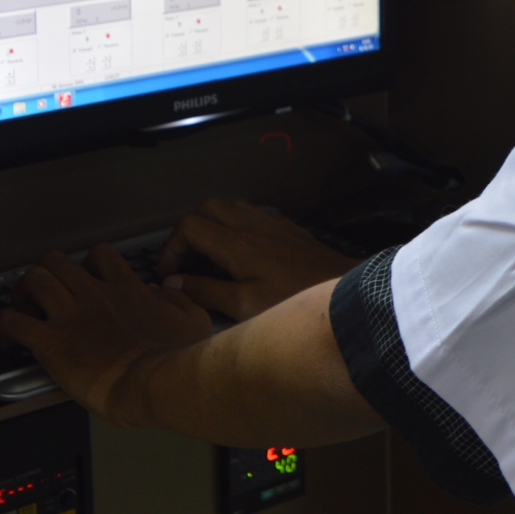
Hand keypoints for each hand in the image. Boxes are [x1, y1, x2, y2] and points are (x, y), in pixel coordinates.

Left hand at [0, 246, 212, 424]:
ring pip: (33, 280)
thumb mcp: (194, 321)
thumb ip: (176, 299)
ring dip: (21, 291)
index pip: (102, 256)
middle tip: (45, 292)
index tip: (85, 279)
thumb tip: (160, 291)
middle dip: (46, 272)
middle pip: (57, 261)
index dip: (88, 263)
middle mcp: (93, 295)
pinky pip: (10, 322)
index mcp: (126, 290)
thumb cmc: (176, 358)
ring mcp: (69, 316)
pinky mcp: (49, 340)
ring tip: (19, 305)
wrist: (153, 383)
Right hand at [159, 198, 357, 321]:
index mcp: (237, 243)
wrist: (344, 290)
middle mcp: (252, 225)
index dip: (171, 249)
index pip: (188, 226)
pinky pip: (250, 215)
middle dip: (187, 234)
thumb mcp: (244, 305)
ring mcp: (271, 223)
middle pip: (205, 209)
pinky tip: (238, 258)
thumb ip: (205, 292)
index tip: (170, 275)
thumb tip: (173, 282)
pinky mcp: (286, 229)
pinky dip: (234, 229)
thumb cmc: (295, 300)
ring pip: (228, 208)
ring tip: (209, 263)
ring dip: (211, 229)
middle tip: (187, 265)